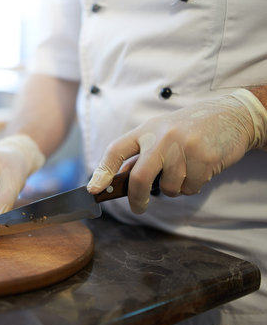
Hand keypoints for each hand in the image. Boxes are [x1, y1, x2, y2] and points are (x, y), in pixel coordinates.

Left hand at [87, 89, 266, 213]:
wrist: (231, 115)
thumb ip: (140, 155)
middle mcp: (161, 136)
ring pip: (168, 187)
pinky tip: (200, 168)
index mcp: (146, 130)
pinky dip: (193, 186)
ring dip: (174, 189)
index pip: (116, 151)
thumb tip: (120, 181)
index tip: (93, 189)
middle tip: (138, 208)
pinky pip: (190, 188)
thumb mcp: (160, 134)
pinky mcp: (204, 157)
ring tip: (185, 171)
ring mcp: (183, 146)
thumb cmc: (189, 129)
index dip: (102, 171)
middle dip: (136, 199)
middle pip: (139, 177)